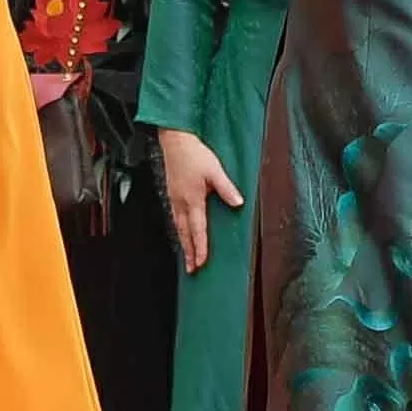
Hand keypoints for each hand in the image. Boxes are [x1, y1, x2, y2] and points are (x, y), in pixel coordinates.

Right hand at [157, 129, 241, 275]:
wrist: (175, 141)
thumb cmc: (194, 154)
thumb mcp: (215, 171)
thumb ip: (227, 189)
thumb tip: (239, 203)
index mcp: (192, 200)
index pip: (198, 230)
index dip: (200, 248)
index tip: (201, 263)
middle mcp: (181, 203)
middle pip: (185, 233)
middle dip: (189, 252)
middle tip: (192, 269)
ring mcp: (175, 199)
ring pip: (179, 227)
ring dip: (183, 243)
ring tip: (186, 256)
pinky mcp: (173, 193)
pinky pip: (176, 218)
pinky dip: (180, 230)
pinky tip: (182, 232)